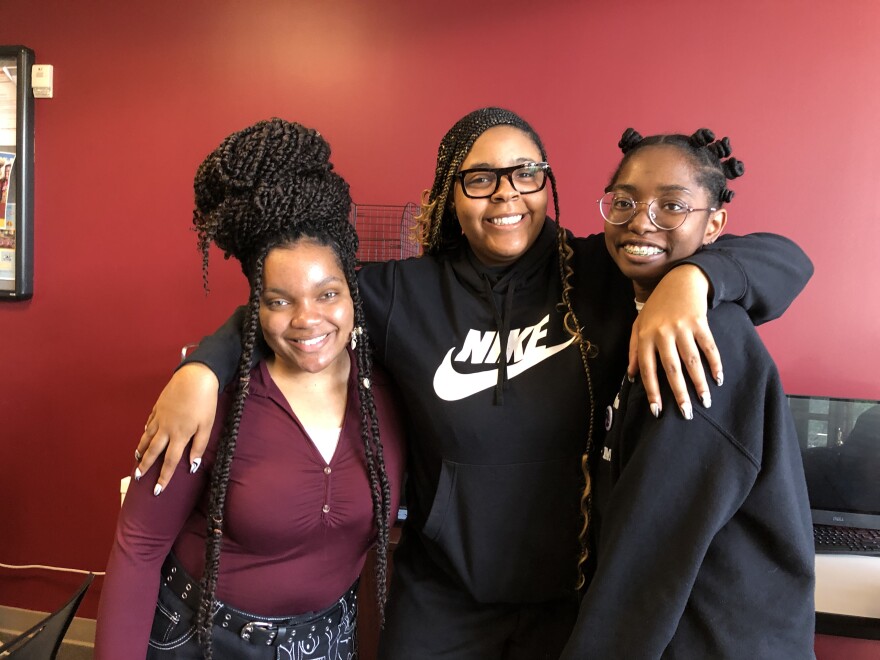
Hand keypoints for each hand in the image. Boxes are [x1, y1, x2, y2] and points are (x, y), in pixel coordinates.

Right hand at [135, 363, 218, 492]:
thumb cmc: (205, 402)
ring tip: (137, 458)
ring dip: (142, 449)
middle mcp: (166, 428)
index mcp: (180, 435)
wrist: (195, 377)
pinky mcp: (158, 406)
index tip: (157, 490)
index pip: (170, 462)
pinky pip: (149, 422)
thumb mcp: (207, 426)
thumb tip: (192, 466)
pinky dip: (146, 431)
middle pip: (153, 451)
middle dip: (145, 466)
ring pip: (147, 437)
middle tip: (137, 477)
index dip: (163, 477)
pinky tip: (144, 434)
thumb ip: (199, 446)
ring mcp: (160, 417)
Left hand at [627, 265, 722, 418]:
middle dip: (679, 393)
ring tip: (705, 401)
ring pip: (691, 360)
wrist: (680, 281)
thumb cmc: (657, 307)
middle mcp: (662, 333)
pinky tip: (718, 379)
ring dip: (699, 383)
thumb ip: (633, 350)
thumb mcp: (639, 325)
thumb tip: (631, 376)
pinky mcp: (699, 322)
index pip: (647, 368)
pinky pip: (708, 346)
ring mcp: (681, 327)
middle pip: (671, 368)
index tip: (657, 411)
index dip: (652, 391)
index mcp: (645, 336)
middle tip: (686, 414)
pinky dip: (715, 363)